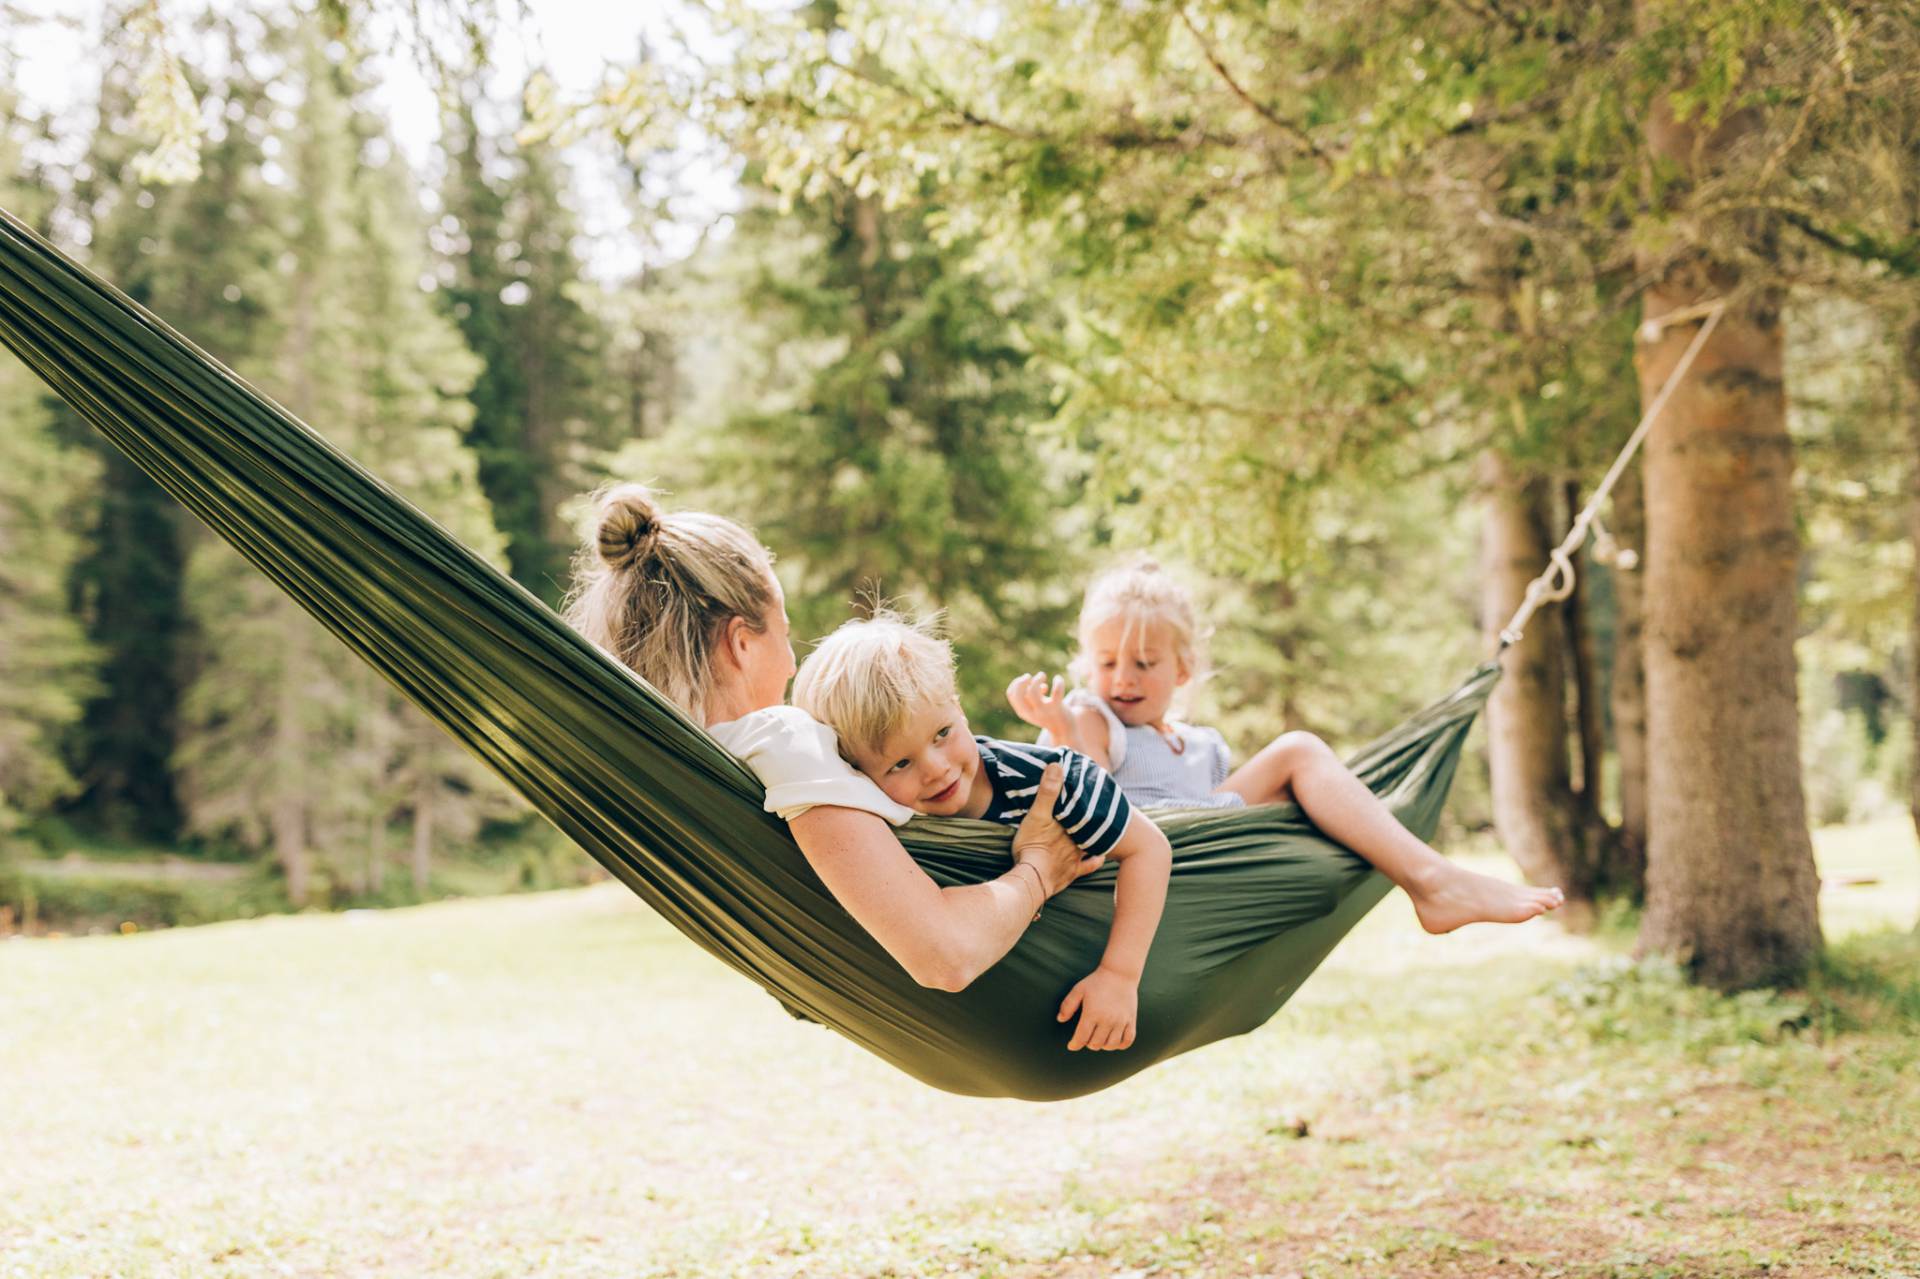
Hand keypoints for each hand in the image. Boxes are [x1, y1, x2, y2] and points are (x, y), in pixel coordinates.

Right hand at [1006, 671, 1071, 736]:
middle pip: (1018, 694)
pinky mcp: (1057, 708)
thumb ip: (1031, 696)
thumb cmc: (1049, 716)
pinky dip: (1058, 682)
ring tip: (1042, 675)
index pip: (1011, 695)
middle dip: (1021, 681)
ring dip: (1037, 680)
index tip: (1025, 680)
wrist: (1065, 731)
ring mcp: (1044, 711)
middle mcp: (1031, 713)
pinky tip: (1058, 679)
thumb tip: (1032, 682)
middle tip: (1029, 676)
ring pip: (1033, 692)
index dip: (1016, 683)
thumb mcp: (1036, 707)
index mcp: (1024, 712)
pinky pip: (1056, 691)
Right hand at [1011, 761, 1105, 896]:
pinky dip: (1095, 861)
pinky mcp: (1072, 873)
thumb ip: (1048, 792)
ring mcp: (1077, 858)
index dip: (1089, 800)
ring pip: (1092, 843)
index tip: (1094, 789)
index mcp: (1071, 826)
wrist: (1032, 880)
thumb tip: (1057, 765)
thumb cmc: (1033, 846)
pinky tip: (1100, 858)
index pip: (1085, 809)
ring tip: (1100, 827)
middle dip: (1093, 817)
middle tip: (1098, 808)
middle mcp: (1078, 840)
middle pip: (1090, 825)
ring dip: (1096, 836)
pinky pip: (1088, 866)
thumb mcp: (1037, 815)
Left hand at [1057, 965, 1138, 1050]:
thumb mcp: (1078, 990)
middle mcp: (1107, 1019)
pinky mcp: (1131, 1020)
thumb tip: (1060, 1019)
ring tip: (1099, 1038)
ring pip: (1111, 1045)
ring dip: (1103, 1045)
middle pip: (1096, 1044)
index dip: (1075, 1044)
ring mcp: (1121, 1021)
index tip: (1071, 1045)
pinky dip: (1120, 1045)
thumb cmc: (1096, 982)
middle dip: (1088, 1043)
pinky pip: (1127, 1041)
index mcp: (1092, 1013)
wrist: (1120, 973)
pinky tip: (1114, 1040)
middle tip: (1086, 1037)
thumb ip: (1068, 1005)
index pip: (1082, 1037)